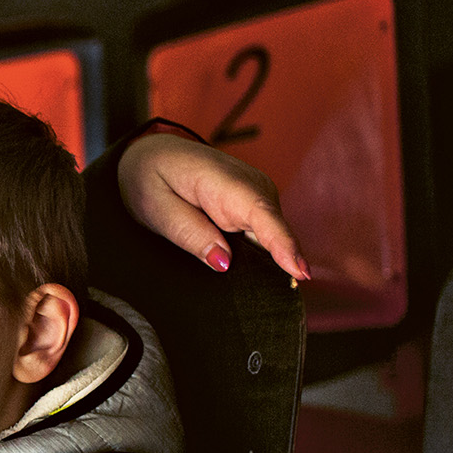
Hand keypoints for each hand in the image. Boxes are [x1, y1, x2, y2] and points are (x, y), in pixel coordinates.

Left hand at [117, 132, 310, 280]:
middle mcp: (254, 187)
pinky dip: (261, 255)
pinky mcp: (257, 207)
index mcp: (227, 182)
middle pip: (275, 235)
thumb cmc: (152, 177)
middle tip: (258, 298)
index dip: (283, 245)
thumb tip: (223, 263)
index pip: (263, 214)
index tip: (300, 272)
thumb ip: (189, 233)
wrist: (155, 155)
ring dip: (265, 263)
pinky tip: (246, 270)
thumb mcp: (157, 208)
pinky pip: (266, 236)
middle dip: (273, 267)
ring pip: (273, 239)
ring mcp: (259, 196)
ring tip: (247, 284)